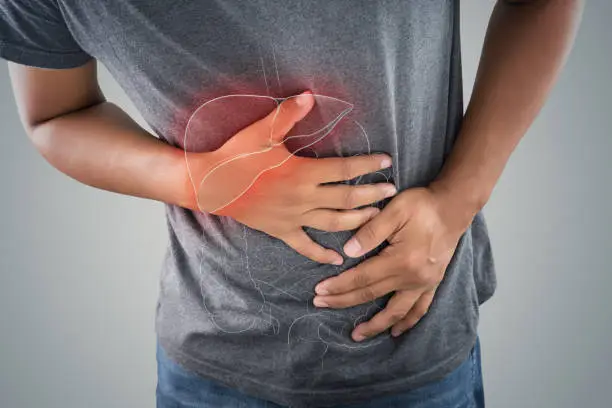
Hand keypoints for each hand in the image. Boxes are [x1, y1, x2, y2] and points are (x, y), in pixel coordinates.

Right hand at [186, 90, 396, 264]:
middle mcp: (303, 198)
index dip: (368, 165)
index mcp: (303, 173)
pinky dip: (322, 255)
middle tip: (391, 192)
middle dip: (372, 196)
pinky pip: (305, 247)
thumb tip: (310, 95)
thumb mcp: (261, 131)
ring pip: (333, 223)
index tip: (386, 162)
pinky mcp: (281, 231)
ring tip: (376, 217)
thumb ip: (288, 114)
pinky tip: (338, 259)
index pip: (345, 170)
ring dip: (357, 221)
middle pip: (347, 199)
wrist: (210, 184)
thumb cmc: (236, 155)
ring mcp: (293, 218)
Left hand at [312, 186, 474, 339]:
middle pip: (372, 294)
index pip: (362, 277)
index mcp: (401, 260)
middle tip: (320, 304)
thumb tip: (347, 252)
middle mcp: (413, 277)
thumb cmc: (422, 205)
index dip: (339, 285)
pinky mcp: (433, 283)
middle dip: (344, 301)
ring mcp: (425, 283)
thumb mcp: (394, 210)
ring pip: (396, 311)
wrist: (453, 207)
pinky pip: (419, 309)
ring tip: (357, 334)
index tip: (320, 291)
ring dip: (375, 324)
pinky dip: (407, 322)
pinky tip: (395, 331)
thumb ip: (370, 231)